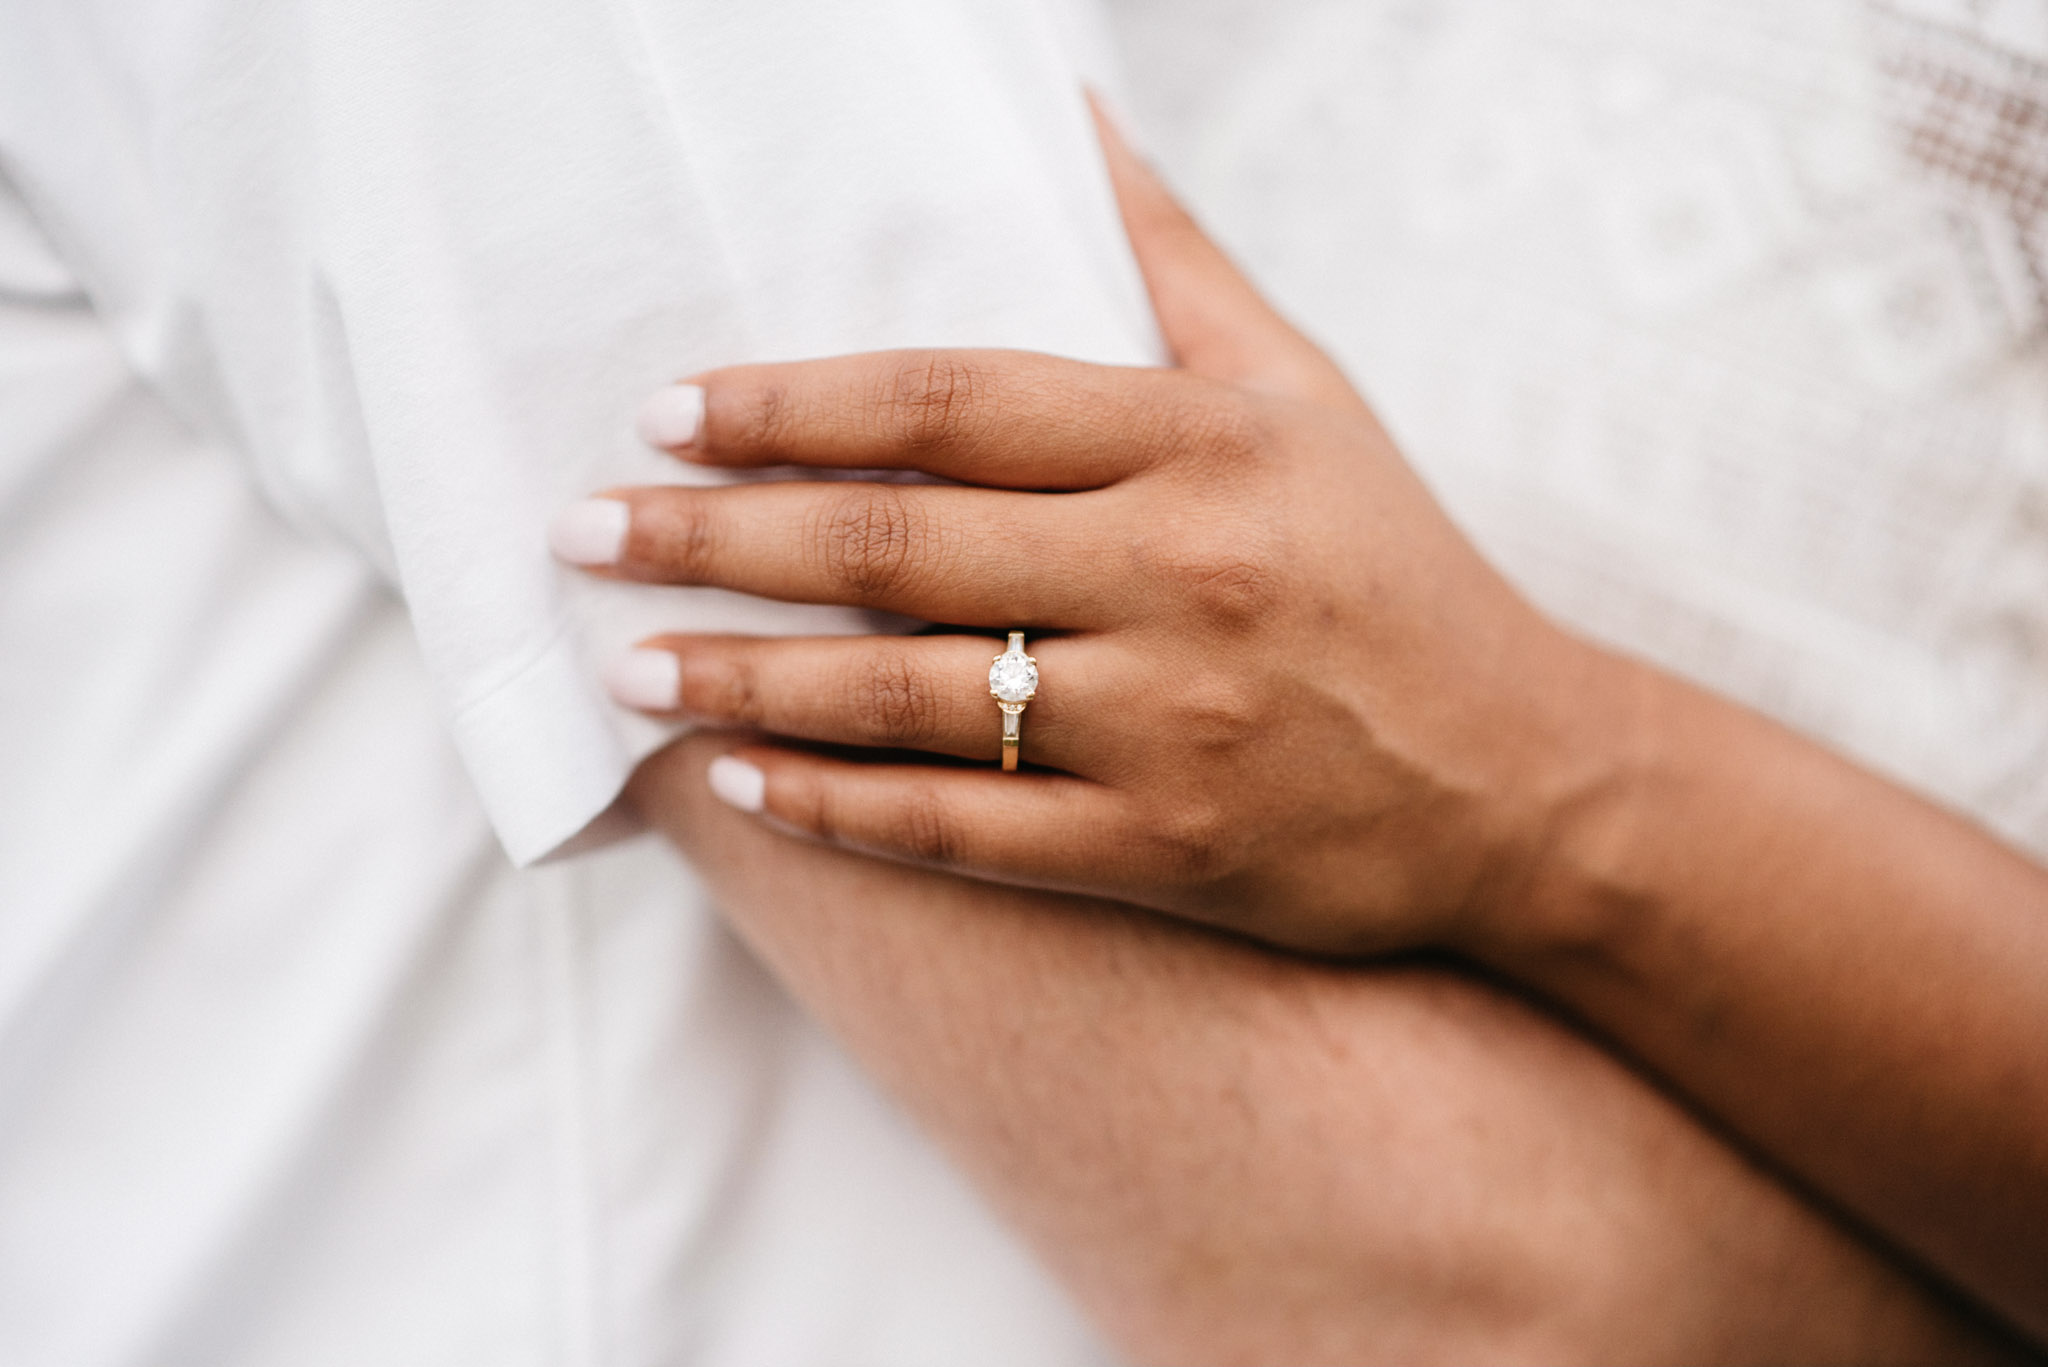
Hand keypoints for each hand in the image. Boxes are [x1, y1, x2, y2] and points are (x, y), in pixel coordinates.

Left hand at [554, 111, 1616, 955]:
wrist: (1524, 779)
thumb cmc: (1394, 568)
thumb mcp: (1306, 392)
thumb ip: (1174, 262)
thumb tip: (1071, 115)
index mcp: (1202, 446)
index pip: (951, 403)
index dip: (792, 404)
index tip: (669, 411)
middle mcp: (1179, 578)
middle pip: (897, 545)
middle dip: (716, 537)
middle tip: (582, 530)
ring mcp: (1167, 726)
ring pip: (909, 698)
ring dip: (746, 679)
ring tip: (626, 663)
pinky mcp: (1160, 850)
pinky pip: (965, 833)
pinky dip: (841, 810)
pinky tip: (743, 787)